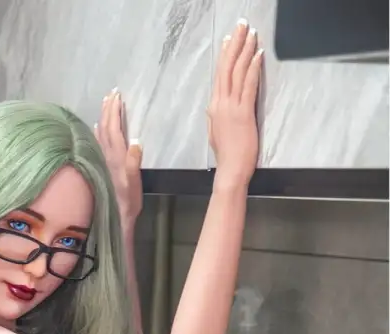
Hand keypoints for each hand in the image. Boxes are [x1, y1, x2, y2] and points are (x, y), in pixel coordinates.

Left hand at [95, 90, 142, 227]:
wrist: (117, 216)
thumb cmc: (128, 200)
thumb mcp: (134, 181)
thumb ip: (133, 161)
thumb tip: (135, 141)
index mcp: (115, 156)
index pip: (114, 127)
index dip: (114, 110)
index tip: (117, 95)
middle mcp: (106, 155)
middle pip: (105, 127)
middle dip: (108, 109)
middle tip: (111, 93)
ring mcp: (102, 160)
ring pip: (100, 133)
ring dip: (103, 117)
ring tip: (105, 104)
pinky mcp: (101, 166)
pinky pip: (97, 143)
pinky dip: (98, 132)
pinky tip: (96, 128)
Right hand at [208, 21, 262, 186]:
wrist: (230, 171)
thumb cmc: (227, 156)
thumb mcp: (216, 132)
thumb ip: (216, 116)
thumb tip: (214, 105)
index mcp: (214, 108)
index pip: (220, 75)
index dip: (225, 54)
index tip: (229, 38)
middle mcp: (220, 104)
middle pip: (227, 68)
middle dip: (235, 44)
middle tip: (241, 25)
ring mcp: (231, 107)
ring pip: (237, 72)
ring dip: (245, 50)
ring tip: (251, 34)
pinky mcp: (243, 113)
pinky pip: (248, 85)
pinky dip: (253, 68)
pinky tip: (258, 55)